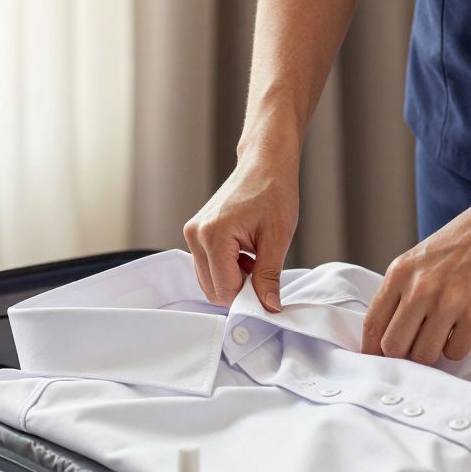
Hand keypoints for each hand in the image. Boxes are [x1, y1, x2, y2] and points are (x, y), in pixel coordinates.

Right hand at [183, 156, 298, 310]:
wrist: (264, 165)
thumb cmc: (273, 192)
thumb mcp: (278, 238)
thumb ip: (269, 277)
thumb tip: (268, 306)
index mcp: (214, 235)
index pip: (224, 289)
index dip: (248, 299)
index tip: (268, 295)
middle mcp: (196, 235)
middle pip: (212, 289)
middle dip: (239, 291)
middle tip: (263, 276)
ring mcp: (192, 233)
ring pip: (208, 280)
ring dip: (232, 281)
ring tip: (254, 261)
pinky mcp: (195, 233)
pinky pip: (207, 266)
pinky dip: (226, 270)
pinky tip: (245, 256)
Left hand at [361, 196, 470, 362]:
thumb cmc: (465, 242)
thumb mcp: (420, 259)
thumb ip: (402, 291)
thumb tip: (387, 335)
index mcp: (400, 272)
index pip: (372, 324)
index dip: (371, 349)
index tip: (378, 359)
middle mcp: (420, 288)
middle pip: (394, 346)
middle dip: (403, 356)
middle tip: (415, 350)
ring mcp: (448, 302)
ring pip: (424, 356)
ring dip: (432, 354)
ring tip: (442, 336)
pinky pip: (455, 353)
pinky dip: (457, 348)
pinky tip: (464, 329)